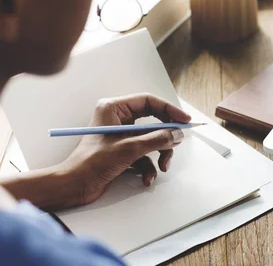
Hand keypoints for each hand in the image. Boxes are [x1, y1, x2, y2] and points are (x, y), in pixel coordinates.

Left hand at [59, 93, 190, 205]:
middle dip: (165, 136)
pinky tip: (147, 178)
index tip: (184, 120)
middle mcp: (118, 119)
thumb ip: (157, 139)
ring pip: (151, 139)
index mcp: (114, 109)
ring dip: (159, 154)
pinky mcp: (123, 150)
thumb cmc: (91, 163)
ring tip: (162, 167)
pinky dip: (149, 166)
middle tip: (177, 142)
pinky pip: (144, 154)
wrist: (74, 186)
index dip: (169, 110)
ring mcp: (121, 135)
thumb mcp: (129, 148)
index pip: (149, 101)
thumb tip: (177, 134)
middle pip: (153, 121)